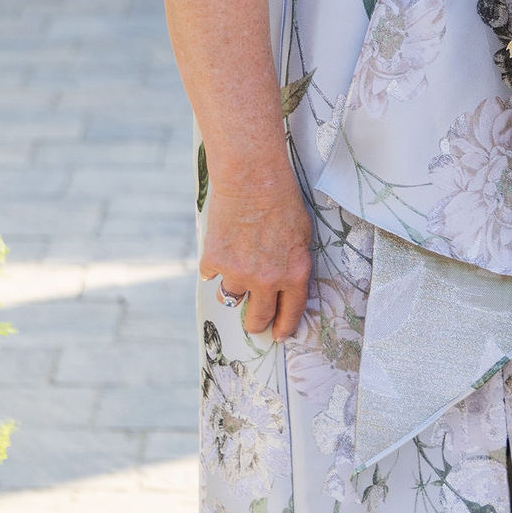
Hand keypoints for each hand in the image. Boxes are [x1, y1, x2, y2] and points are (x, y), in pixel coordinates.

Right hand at [202, 168, 312, 340]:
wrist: (252, 177)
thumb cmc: (282, 199)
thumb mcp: (301, 234)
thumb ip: (292, 263)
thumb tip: (283, 283)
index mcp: (295, 274)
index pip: (290, 312)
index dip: (283, 327)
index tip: (277, 334)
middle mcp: (267, 280)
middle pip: (258, 317)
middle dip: (255, 323)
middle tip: (252, 322)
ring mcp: (239, 273)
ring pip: (230, 298)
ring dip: (231, 290)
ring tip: (234, 272)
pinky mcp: (215, 261)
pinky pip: (210, 274)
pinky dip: (212, 265)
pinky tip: (220, 247)